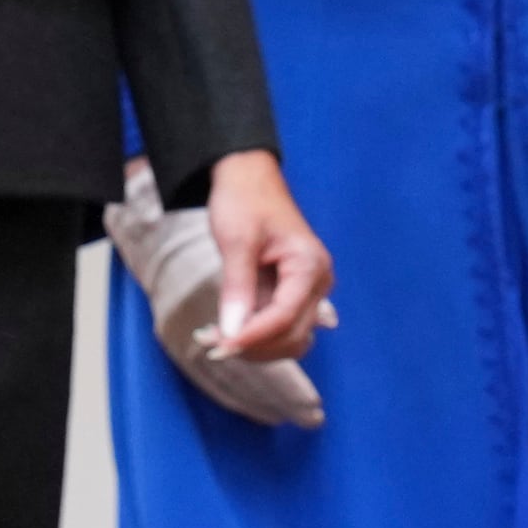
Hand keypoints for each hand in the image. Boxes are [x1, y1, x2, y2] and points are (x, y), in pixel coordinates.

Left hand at [202, 152, 334, 359]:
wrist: (249, 180)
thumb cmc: (245, 201)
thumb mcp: (237, 241)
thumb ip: (237, 288)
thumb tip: (232, 333)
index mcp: (309, 265)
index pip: (286, 316)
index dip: (254, 336)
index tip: (221, 346)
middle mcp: (317, 282)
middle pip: (293, 335)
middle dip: (254, 345)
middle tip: (211, 344)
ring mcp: (306, 290)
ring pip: (289, 339)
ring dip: (255, 347)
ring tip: (214, 339)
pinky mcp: (291, 294)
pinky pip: (278, 328)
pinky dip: (254, 336)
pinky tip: (223, 331)